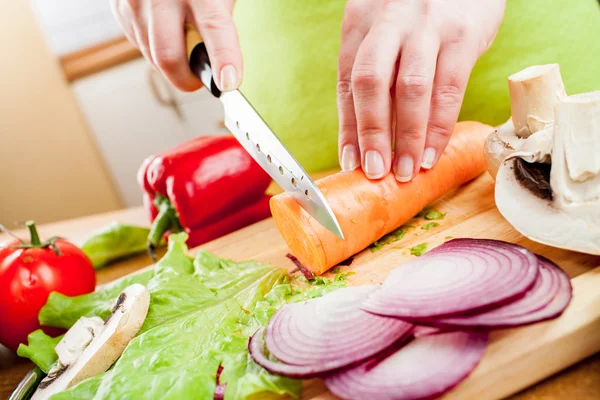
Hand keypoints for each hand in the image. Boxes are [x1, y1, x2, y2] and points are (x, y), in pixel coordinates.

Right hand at [110, 0, 241, 91]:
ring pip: (152, 57)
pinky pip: (140, 46)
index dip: (224, 59)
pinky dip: (155, 49)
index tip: (228, 83)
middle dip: (186, 79)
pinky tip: (164, 31)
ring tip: (182, 45)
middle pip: (169, 56)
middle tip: (199, 80)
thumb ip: (219, 25)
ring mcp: (135, 2)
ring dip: (171, 64)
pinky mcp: (119, 9)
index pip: (214, 28)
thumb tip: (223, 70)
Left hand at [337, 0, 505, 180]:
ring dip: (406, 137)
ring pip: (410, 89)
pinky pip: (448, 88)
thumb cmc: (421, 7)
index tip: (350, 162)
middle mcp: (389, 21)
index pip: (347, 82)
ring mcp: (426, 26)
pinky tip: (432, 152)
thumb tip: (369, 129)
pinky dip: (438, 126)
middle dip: (371, 134)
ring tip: (405, 171)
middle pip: (370, 84)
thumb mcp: (387, 26)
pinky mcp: (462, 33)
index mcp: (361, 22)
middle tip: (375, 171)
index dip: (348, 127)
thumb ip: (376, 67)